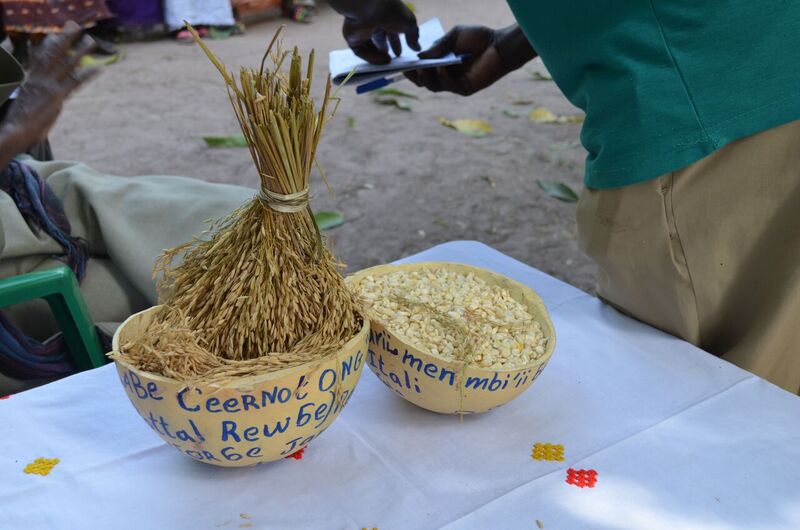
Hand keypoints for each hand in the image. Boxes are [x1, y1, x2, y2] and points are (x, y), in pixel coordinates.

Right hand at [0, 21, 97, 154]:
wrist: (15, 130)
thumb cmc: (21, 123)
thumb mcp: (28, 105)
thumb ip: (41, 99)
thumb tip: (57, 100)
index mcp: (31, 79)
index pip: (41, 57)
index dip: (50, 45)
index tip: (57, 35)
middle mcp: (39, 79)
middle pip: (53, 53)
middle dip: (65, 39)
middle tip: (75, 27)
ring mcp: (48, 86)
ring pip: (66, 63)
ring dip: (80, 51)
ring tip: (91, 41)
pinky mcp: (57, 96)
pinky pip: (75, 82)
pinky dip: (87, 74)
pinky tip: (98, 68)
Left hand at [338, 0, 419, 63]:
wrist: (369, 7)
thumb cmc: (391, 12)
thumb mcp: (409, 23)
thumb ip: (413, 36)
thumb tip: (417, 48)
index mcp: (385, 16)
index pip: (390, 32)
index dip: (395, 43)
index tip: (399, 54)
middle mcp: (373, 22)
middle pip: (379, 40)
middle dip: (385, 50)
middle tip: (393, 61)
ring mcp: (361, 30)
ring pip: (369, 48)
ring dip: (379, 56)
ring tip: (389, 62)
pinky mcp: (352, 38)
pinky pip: (360, 51)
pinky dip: (371, 57)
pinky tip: (382, 60)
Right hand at [406, 24, 535, 95]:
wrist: (500, 44)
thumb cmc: (479, 38)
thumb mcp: (454, 36)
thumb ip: (439, 45)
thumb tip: (421, 55)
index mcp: (441, 64)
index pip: (422, 71)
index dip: (410, 69)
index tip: (400, 64)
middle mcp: (446, 76)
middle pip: (424, 82)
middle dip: (414, 76)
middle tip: (408, 68)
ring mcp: (455, 84)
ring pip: (433, 86)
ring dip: (426, 77)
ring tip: (421, 67)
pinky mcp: (465, 88)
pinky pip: (449, 86)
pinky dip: (443, 77)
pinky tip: (441, 67)